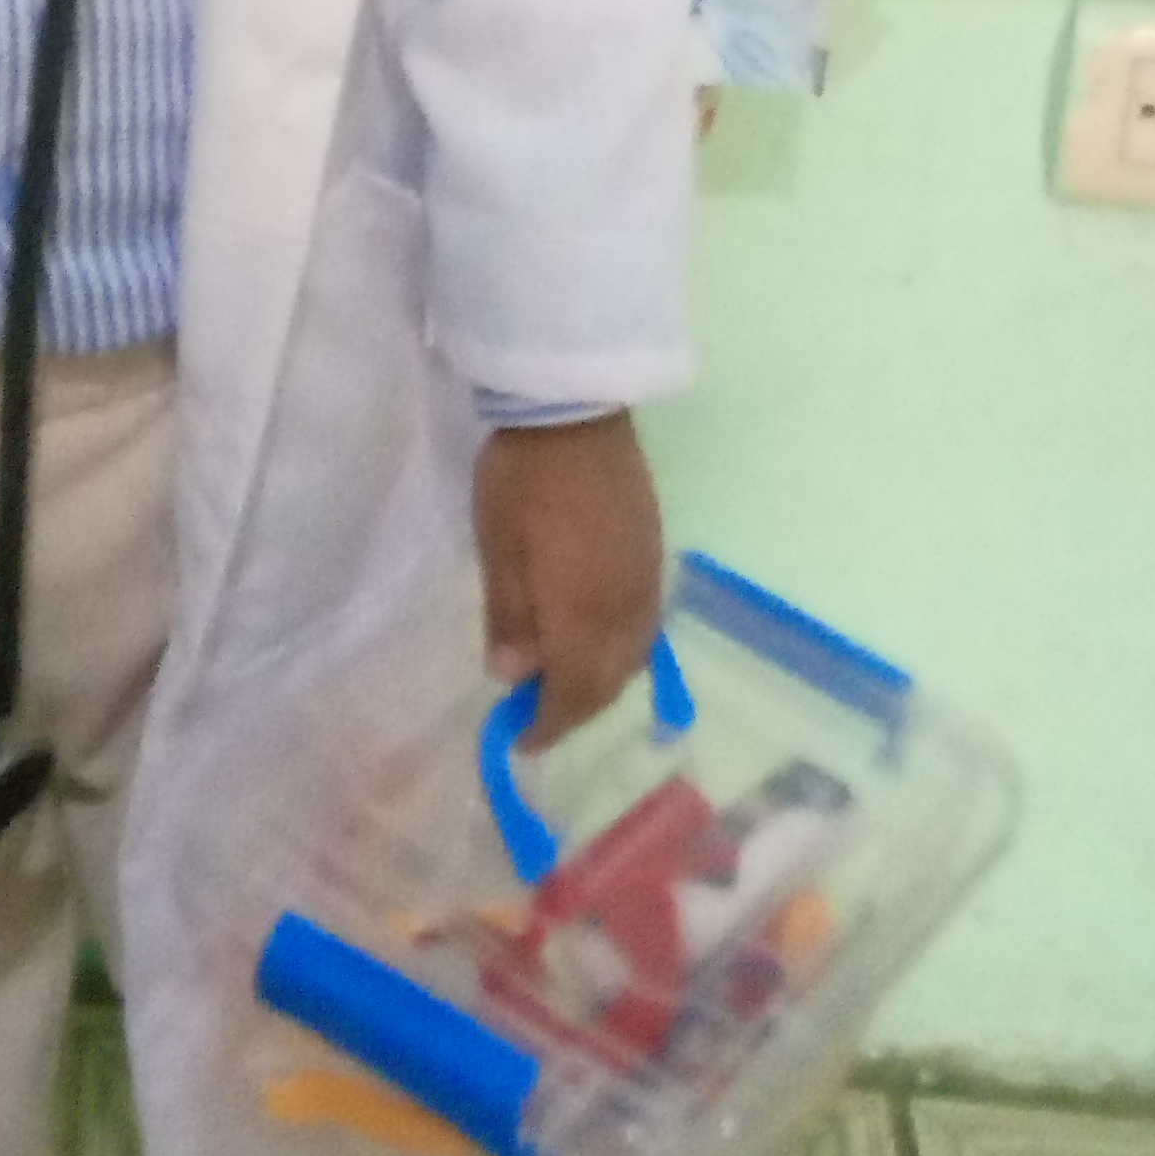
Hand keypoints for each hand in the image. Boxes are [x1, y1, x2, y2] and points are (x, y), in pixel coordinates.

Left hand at [474, 413, 663, 744]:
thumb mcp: (499, 549)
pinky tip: (596, 642)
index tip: (521, 741)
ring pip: (634, 657)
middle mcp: (627, 609)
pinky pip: (645, 626)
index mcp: (585, 614)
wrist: (575, 414)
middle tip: (539, 718)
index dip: (548, 724)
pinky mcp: (655, 556)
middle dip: (577, 709)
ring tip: (563, 684)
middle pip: (610, 681)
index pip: (573, 691)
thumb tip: (510, 679)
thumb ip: (509, 617)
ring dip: (602, 682)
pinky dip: (621, 650)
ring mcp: (648, 582)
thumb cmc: (522, 482)